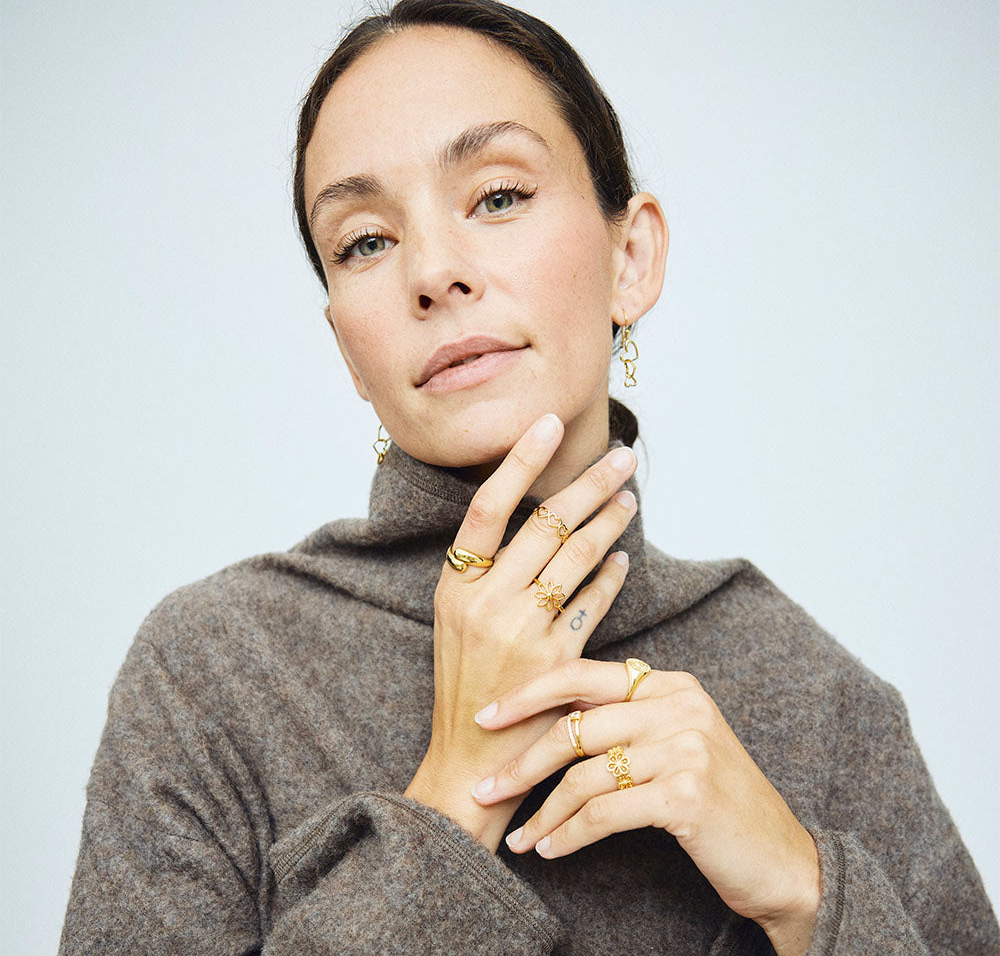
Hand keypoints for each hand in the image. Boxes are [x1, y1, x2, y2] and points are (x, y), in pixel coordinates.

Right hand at [404, 414, 638, 852]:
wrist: (469, 765)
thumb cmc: (467, 687)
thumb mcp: (458, 623)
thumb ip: (489, 575)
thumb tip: (539, 519)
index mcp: (454, 586)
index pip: (487, 508)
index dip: (519, 462)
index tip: (549, 424)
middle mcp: (485, 602)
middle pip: (546, 524)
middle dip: (590, 484)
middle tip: (623, 457)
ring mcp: (521, 633)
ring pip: (576, 557)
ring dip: (610, 522)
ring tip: (631, 497)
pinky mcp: (556, 662)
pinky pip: (593, 603)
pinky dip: (612, 576)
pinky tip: (624, 559)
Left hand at [471, 660, 819, 955]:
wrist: (783, 860)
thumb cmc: (714, 803)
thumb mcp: (673, 744)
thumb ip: (623, 722)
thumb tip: (544, 719)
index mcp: (670, 684)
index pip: (581, 675)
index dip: (527, 693)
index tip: (486, 717)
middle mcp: (679, 705)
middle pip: (574, 726)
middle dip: (520, 761)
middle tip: (483, 788)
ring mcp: (686, 748)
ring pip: (584, 774)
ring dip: (541, 811)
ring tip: (518, 837)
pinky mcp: (687, 795)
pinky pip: (604, 813)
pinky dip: (569, 834)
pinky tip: (550, 849)